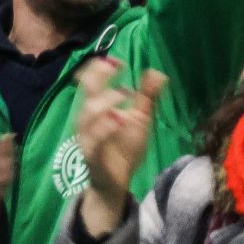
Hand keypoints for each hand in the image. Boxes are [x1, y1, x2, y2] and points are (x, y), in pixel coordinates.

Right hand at [73, 58, 165, 238]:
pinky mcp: (93, 157)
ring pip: (86, 118)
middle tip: (114, 69)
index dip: (99, 69)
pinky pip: (93, 143)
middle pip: (86, 96)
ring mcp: (88, 139)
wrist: (114, 182)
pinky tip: (119, 120)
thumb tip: (157, 72)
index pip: (90, 83)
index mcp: (98, 110)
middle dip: (97, 79)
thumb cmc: (123, 148)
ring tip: (122, 95)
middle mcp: (88, 121)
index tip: (117, 61)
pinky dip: (104, 131)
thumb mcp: (140, 120)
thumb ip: (147, 98)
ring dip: (103, 104)